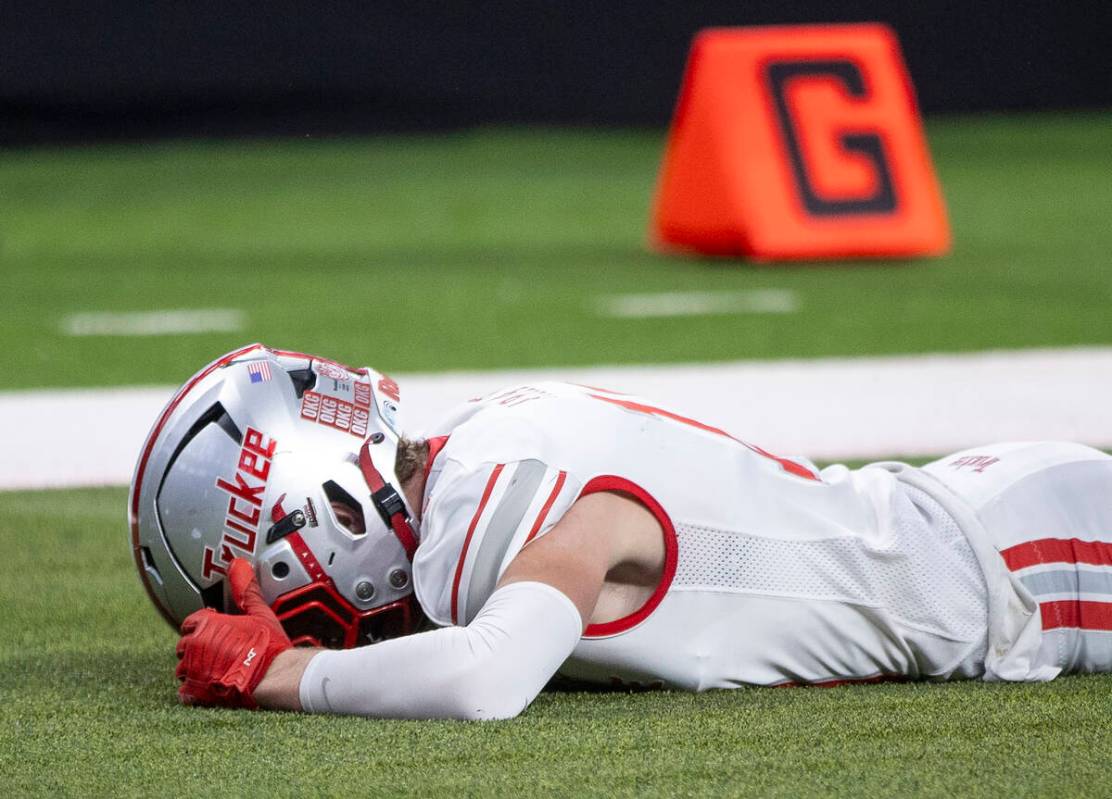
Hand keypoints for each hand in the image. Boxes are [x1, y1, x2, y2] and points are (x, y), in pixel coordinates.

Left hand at [175, 558, 291, 708]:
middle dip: (196, 647)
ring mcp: (193, 670)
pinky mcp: (196, 692)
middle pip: (183, 645)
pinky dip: (194, 690)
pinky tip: (210, 688)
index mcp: (206, 625)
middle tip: (216, 650)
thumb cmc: (268, 645)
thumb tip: (239, 565)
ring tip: (215, 669)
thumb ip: (246, 590)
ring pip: (183, 668)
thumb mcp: (260, 613)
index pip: (190, 622)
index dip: (201, 625)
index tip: (213, 629)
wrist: (274, 676)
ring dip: (195, 668)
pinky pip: (185, 691)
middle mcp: (194, 646)